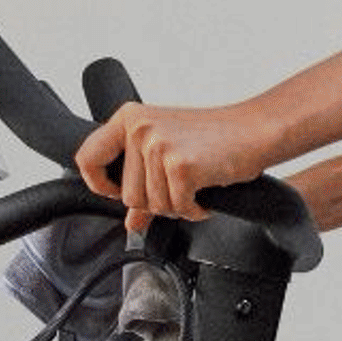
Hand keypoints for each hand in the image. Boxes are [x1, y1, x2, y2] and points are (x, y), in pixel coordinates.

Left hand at [75, 100, 281, 232]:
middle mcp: (139, 128)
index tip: (117, 192)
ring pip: (153, 206)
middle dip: (156, 202)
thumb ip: (142, 183)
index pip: (87, 158)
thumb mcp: (168, 153)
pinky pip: (178, 207)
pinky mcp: (181, 166)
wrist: (254, 131)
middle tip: (180, 186)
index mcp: (129, 118)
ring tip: (196, 183)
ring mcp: (159, 146)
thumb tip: (131, 222)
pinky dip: (196, 208)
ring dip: (179, 205)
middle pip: (127, 195)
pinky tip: (206, 190)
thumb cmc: (214, 139)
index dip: (100, 184)